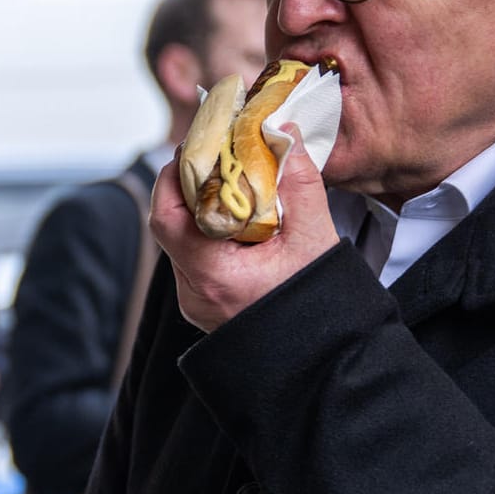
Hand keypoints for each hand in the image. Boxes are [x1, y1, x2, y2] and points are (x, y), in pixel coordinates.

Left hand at [153, 125, 338, 332]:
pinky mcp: (204, 304)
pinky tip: (234, 214)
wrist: (326, 360)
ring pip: (180, 240)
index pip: (168, 216)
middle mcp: (195, 293)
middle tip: (214, 153)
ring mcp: (196, 302)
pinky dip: (208, 230)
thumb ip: (299, 183)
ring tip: (227, 179)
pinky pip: (193, 257)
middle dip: (188, 183)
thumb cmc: (322, 307)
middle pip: (170, 225)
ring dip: (198, 206)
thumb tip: (284, 133)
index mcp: (215, 277)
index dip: (176, 174)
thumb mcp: (317, 240)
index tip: (198, 143)